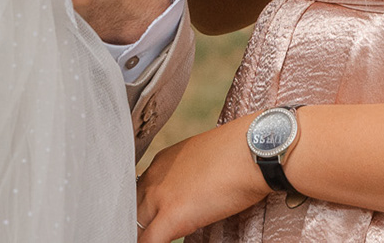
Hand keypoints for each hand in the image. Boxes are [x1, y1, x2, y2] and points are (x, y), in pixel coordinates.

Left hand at [134, 114, 268, 242]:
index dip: (140, 213)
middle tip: (137, 234)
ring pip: (133, 226)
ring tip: (144, 241)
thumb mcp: (204, 160)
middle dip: (132, 226)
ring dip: (139, 235)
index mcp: (162, 163)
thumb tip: (194, 197)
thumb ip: (190, 179)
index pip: (136, 194)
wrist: (254, 149)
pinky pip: (148, 242)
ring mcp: (160, 196)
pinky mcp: (173, 215)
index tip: (146, 224)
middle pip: (129, 210)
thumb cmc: (241, 153)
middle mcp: (154, 177)